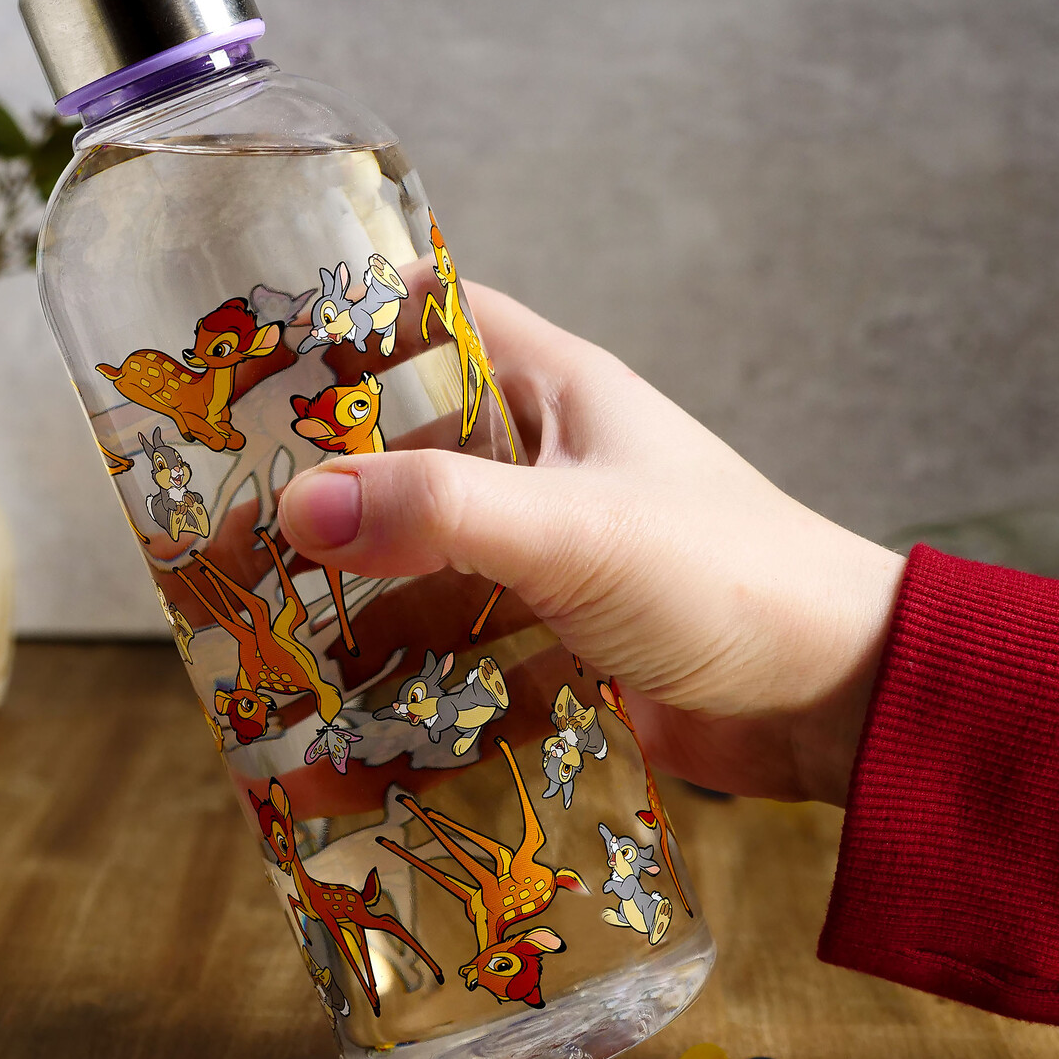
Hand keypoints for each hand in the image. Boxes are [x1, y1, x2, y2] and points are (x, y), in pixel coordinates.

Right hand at [277, 282, 905, 805]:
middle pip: (399, 459)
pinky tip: (339, 734)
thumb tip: (301, 506)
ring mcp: (541, 554)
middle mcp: (538, 462)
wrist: (839, 702)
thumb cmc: (728, 579)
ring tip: (256, 652)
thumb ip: (442, 515)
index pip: (426, 323)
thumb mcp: (577, 532)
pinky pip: (454, 649)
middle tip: (220, 542)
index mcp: (550, 390)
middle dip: (318, 501)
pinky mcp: (549, 636)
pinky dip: (404, 685)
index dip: (338, 335)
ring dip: (350, 611)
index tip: (244, 374)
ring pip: (418, 565)